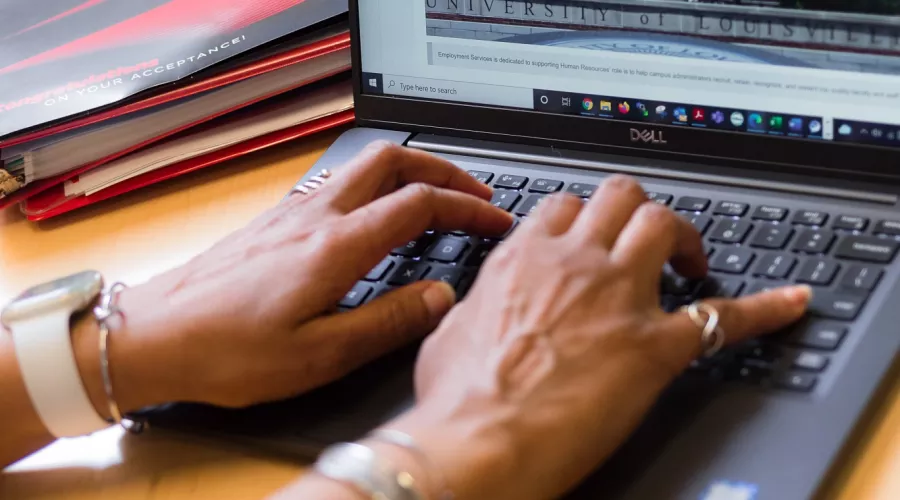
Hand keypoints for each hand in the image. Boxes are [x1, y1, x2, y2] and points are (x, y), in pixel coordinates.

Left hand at [73, 142, 513, 413]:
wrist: (154, 336)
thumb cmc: (229, 352)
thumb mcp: (321, 355)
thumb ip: (389, 322)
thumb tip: (441, 297)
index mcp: (336, 246)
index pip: (420, 204)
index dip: (469, 208)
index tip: (497, 221)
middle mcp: (316, 216)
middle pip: (393, 160)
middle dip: (443, 171)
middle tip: (474, 195)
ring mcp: (292, 212)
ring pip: (364, 165)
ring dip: (410, 172)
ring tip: (435, 198)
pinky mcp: (275, 220)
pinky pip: (338, 182)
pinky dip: (376, 185)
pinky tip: (375, 216)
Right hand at [383, 176, 810, 499]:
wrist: (478, 440)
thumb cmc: (457, 397)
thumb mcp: (450, 334)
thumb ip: (472, 305)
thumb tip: (469, 306)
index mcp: (525, 258)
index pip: (567, 206)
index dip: (586, 216)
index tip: (593, 232)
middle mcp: (575, 263)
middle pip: (621, 197)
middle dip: (637, 210)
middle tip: (646, 236)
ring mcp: (619, 298)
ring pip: (664, 225)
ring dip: (683, 236)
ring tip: (692, 259)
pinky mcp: (655, 346)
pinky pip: (723, 316)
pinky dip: (763, 308)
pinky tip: (788, 304)